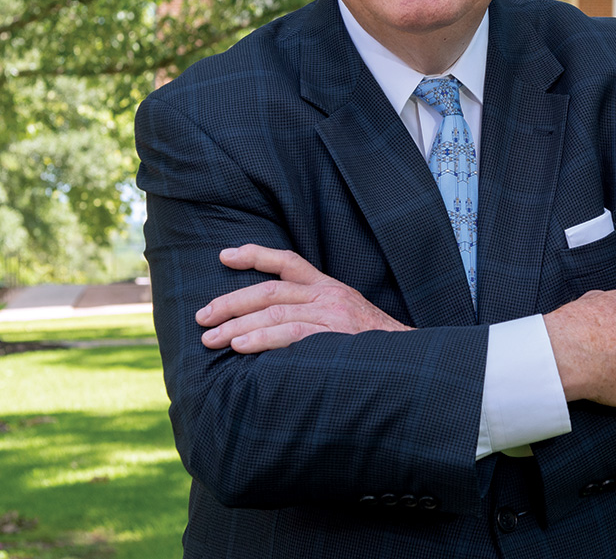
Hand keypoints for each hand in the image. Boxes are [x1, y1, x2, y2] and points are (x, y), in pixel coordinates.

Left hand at [197, 244, 410, 352]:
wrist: (413, 361)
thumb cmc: (374, 347)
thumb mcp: (346, 320)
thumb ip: (314, 316)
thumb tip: (272, 327)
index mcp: (329, 287)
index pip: (288, 261)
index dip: (255, 255)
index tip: (224, 256)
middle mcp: (328, 294)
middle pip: (269, 290)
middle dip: (231, 302)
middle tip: (203, 317)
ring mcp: (332, 313)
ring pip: (274, 311)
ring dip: (237, 325)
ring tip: (211, 338)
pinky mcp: (334, 334)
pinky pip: (290, 333)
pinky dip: (261, 339)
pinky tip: (240, 346)